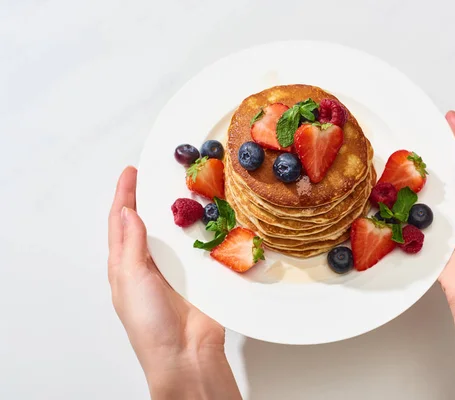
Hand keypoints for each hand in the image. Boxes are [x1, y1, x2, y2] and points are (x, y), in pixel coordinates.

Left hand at [108, 167, 240, 398]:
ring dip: (181, 209)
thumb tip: (127, 212)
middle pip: (151, 221)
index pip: (122, 222)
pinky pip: (203, 244)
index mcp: (126, 264)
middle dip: (154, 196)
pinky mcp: (201, 272)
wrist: (185, 353)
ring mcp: (177, 266)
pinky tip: (212, 213)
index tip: (131, 172)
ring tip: (186, 186)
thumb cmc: (149, 323)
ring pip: (178, 230)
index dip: (125, 195)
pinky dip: (205, 228)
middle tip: (161, 172)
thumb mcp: (130, 279)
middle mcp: (151, 262)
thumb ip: (131, 245)